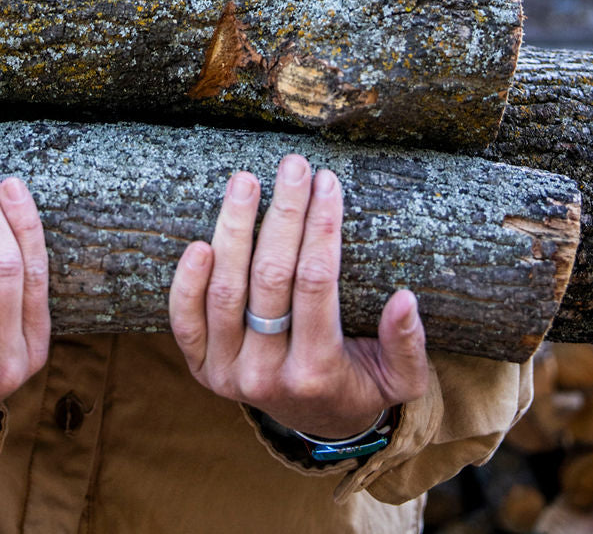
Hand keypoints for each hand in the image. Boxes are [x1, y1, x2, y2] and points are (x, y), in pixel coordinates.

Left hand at [168, 153, 428, 440]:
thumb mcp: (400, 380)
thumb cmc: (360, 385)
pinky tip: (199, 242)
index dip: (322, 228)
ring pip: (225, 291)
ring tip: (245, 180)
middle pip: (270, 279)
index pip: (315, 283)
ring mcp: (227, 372)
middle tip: (294, 166)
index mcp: (317, 373)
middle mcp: (266, 375)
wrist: (316, 425)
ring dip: (234, 229)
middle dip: (284, 214)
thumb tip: (404, 299)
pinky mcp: (200, 366)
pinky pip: (184, 321)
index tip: (328, 182)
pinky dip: (187, 283)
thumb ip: (408, 346)